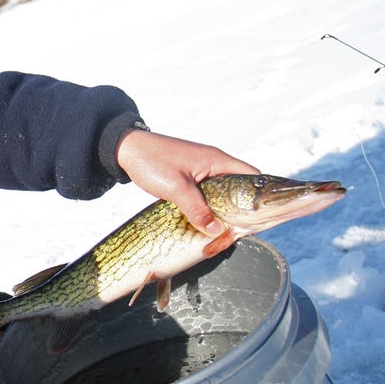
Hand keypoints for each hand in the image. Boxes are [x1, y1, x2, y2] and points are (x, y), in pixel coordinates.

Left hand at [116, 129, 258, 236]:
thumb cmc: (151, 161)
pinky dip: (208, 210)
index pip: (252, 177)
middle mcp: (215, 166)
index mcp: (218, 161)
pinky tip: (204, 225)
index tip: (256, 220)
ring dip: (222, 213)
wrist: (126, 149)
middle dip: (239, 212)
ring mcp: (203, 173)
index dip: (259, 198)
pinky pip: (207, 197)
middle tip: (235, 233)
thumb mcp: (176, 188)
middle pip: (239, 190)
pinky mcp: (191, 180)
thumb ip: (197, 209)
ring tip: (221, 234)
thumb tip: (216, 231)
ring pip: (222, 196)